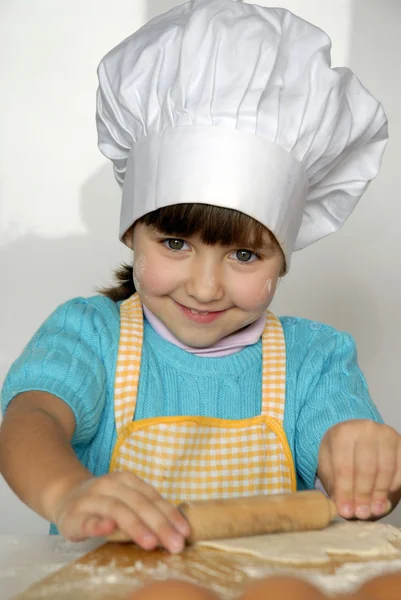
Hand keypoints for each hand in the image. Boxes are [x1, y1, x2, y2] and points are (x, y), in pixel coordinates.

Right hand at [51, 472, 190, 552]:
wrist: (65, 497)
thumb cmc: (104, 503)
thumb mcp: (126, 499)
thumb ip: (146, 510)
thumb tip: (177, 529)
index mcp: (127, 480)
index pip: (152, 497)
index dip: (170, 514)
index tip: (185, 532)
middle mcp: (110, 485)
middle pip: (139, 503)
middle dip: (160, 525)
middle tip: (175, 544)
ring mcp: (92, 498)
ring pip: (117, 509)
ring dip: (135, 526)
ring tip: (151, 543)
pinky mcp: (74, 515)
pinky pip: (87, 520)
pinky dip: (98, 524)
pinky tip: (108, 529)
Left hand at [318, 420, 400, 519]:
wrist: (356, 438)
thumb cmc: (340, 454)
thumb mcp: (329, 466)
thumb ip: (336, 486)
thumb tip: (348, 511)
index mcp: (343, 433)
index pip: (344, 466)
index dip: (345, 491)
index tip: (345, 511)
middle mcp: (366, 429)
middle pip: (366, 468)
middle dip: (363, 494)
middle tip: (361, 513)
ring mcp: (386, 435)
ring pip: (386, 469)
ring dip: (380, 494)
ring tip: (374, 511)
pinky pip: (400, 469)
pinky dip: (394, 486)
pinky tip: (385, 499)